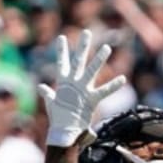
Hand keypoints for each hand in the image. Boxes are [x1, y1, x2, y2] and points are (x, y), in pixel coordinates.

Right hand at [38, 29, 125, 147]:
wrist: (63, 130)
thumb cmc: (58, 117)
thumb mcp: (50, 102)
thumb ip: (47, 92)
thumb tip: (40, 86)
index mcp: (63, 82)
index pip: (61, 62)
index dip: (62, 50)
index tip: (62, 37)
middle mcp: (73, 83)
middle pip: (78, 60)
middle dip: (82, 46)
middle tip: (87, 32)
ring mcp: (83, 90)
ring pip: (92, 70)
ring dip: (100, 58)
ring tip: (107, 47)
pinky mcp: (92, 99)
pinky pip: (105, 91)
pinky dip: (114, 85)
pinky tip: (123, 78)